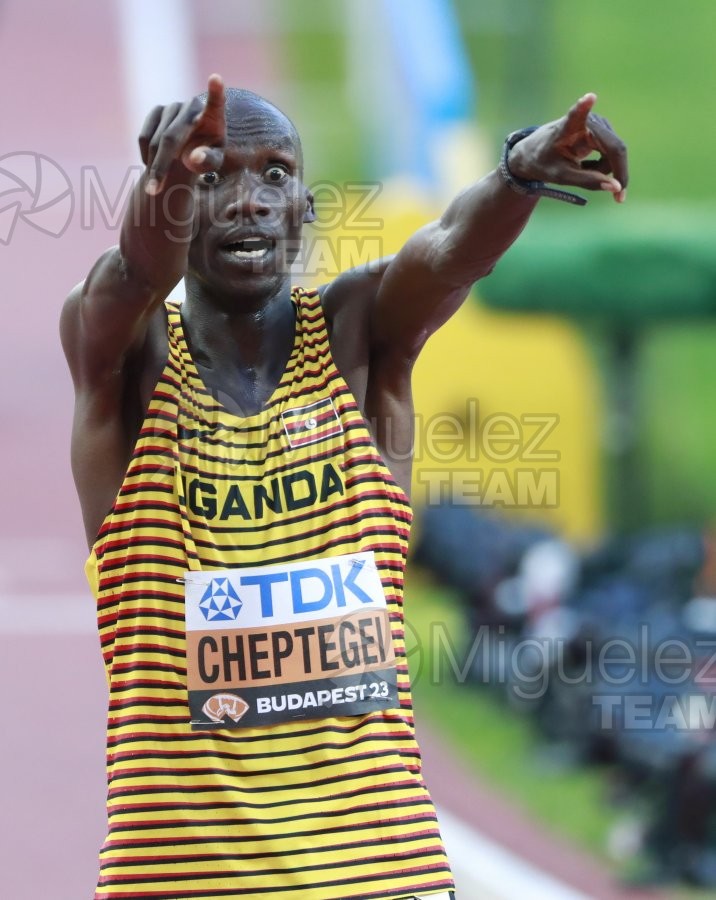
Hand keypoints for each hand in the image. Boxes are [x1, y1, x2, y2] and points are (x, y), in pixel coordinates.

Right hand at [139, 73, 226, 194]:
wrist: (189, 147)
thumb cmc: (206, 154)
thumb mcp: (213, 162)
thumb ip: (208, 161)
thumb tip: (194, 156)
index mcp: (215, 116)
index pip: (217, 101)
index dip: (216, 91)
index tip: (216, 79)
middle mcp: (192, 106)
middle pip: (171, 138)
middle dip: (161, 166)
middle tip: (153, 191)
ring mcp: (172, 106)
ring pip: (155, 141)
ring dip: (153, 166)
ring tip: (157, 184)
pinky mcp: (157, 111)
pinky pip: (144, 137)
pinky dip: (146, 156)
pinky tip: (154, 163)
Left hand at [508, 93, 627, 202]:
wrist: (536, 152)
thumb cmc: (544, 163)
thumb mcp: (562, 177)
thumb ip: (588, 181)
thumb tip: (616, 187)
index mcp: (568, 126)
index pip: (577, 115)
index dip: (583, 107)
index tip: (588, 97)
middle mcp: (589, 120)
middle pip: (614, 148)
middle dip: (618, 172)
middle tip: (618, 199)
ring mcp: (600, 124)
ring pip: (614, 153)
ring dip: (603, 170)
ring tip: (581, 171)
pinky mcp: (604, 130)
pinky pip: (612, 154)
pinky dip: (604, 167)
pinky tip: (585, 165)